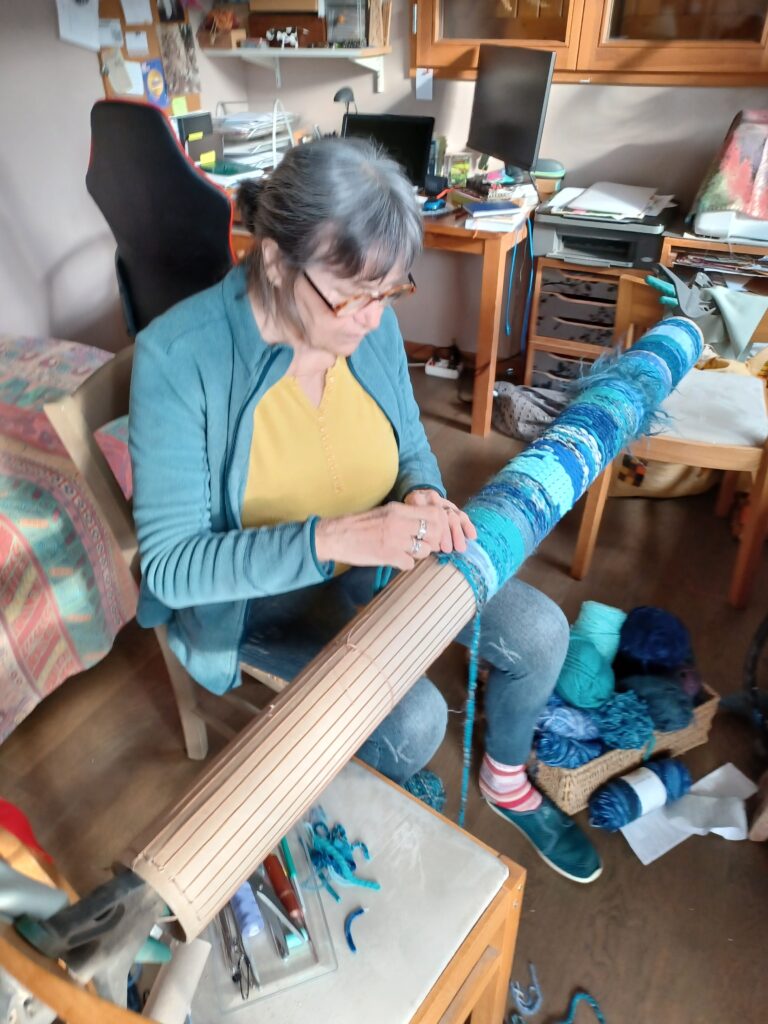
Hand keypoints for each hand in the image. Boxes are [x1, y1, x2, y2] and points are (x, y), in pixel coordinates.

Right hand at [314, 501, 451, 570]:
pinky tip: (396, 560)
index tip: (432, 531)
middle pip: (434, 532)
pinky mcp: (388, 555)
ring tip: (407, 553)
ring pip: (425, 550)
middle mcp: (399, 522)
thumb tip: (424, 522)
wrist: (335, 536)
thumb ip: (403, 515)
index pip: (434, 513)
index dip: (438, 524)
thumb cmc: (358, 525)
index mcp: (398, 509)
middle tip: (423, 545)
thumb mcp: (383, 512)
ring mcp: (395, 539)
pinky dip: (405, 564)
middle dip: (433, 541)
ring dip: (419, 554)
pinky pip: (410, 564)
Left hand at [404, 489, 476, 554]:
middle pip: (441, 515)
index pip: (427, 515)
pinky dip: (467, 526)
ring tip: (460, 548)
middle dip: (446, 534)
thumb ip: (413, 528)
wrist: (417, 499)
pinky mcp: (452, 506)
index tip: (436, 547)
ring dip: (457, 533)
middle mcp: (431, 498)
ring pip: (453, 515)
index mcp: (416, 499)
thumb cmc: (408, 517)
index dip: (432, 532)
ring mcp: (443, 501)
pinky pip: (462, 515)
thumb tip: (424, 547)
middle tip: (448, 549)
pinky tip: (472, 536)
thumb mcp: (406, 519)